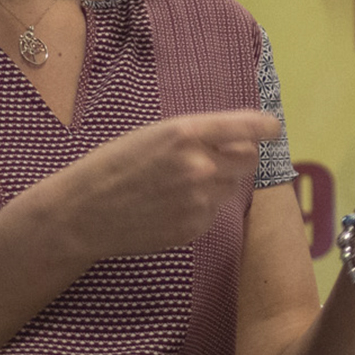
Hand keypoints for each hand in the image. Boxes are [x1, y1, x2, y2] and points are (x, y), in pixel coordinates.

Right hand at [44, 110, 279, 261]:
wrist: (82, 213)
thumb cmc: (112, 165)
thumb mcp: (152, 135)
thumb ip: (197, 135)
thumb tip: (240, 140)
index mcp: (185, 133)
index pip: (245, 127)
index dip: (264, 127)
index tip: (272, 128)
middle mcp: (199, 166)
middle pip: (248, 159)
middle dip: (237, 156)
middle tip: (211, 157)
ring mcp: (199, 200)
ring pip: (230, 186)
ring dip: (216, 182)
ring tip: (176, 185)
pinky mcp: (194, 228)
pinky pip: (214, 211)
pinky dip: (201, 207)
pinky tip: (168, 206)